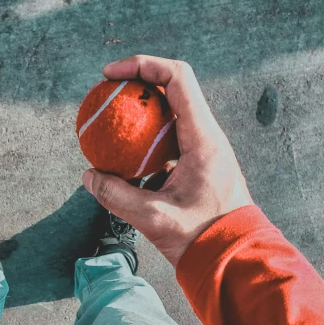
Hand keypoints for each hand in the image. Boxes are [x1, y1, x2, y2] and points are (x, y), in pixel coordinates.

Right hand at [82, 55, 253, 267]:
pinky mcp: (196, 164)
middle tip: (104, 93)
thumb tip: (89, 176)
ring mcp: (202, 149)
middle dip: (135, 84)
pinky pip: (166, 139)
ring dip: (138, 112)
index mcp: (203, 138)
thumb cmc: (203, 238)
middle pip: (170, 89)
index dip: (142, 65)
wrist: (234, 259)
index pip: (176, 79)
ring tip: (108, 121)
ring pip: (168, 114)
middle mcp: (206, 136)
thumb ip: (117, 196)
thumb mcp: (154, 219)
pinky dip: (143, 139)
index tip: (110, 74)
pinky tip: (121, 156)